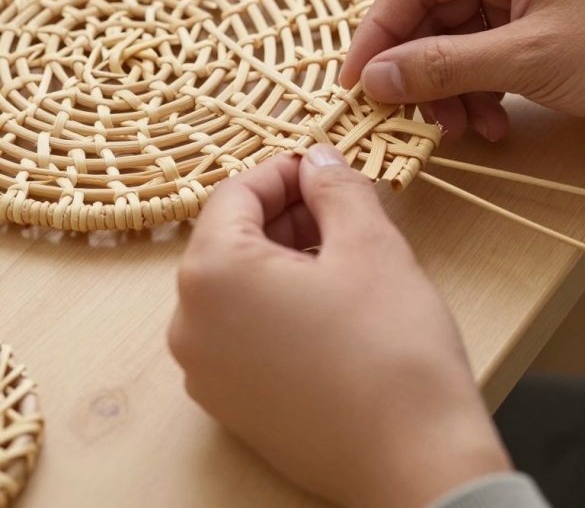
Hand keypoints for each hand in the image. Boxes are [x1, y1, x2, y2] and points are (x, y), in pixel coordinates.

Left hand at [169, 147, 508, 507]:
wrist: (416, 464)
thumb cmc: (391, 348)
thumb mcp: (370, 243)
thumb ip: (335, 186)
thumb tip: (318, 160)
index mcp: (211, 275)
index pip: (235, 194)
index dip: (284, 172)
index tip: (324, 169)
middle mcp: (190, 325)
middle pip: (231, 241)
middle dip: (285, 216)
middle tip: (342, 208)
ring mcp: (206, 374)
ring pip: (238, 288)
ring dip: (284, 259)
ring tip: (344, 256)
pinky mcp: (231, 408)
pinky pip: (242, 333)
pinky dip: (277, 306)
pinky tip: (331, 307)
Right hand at [340, 0, 584, 140]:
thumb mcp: (529, 57)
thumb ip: (447, 66)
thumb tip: (376, 78)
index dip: (378, 32)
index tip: (355, 82)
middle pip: (433, 13)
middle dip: (422, 72)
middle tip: (408, 117)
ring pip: (457, 41)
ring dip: (452, 90)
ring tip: (465, 129)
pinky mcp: (536, 23)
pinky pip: (486, 54)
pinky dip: (481, 91)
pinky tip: (492, 124)